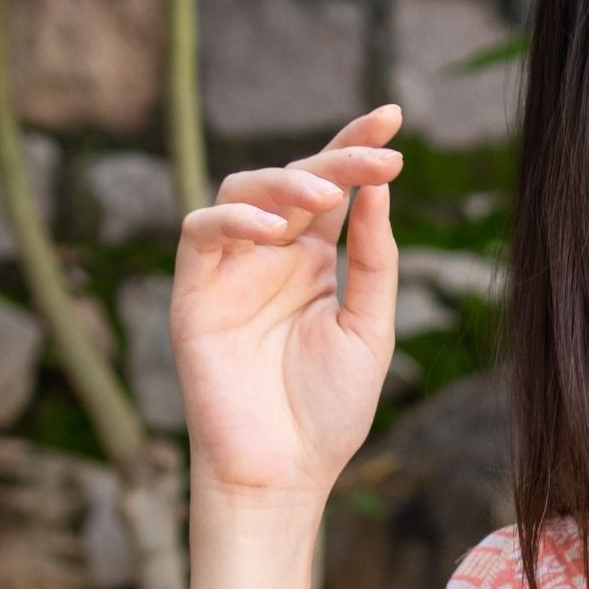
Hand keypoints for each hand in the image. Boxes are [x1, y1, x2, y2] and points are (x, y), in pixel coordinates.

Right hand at [171, 100, 406, 510]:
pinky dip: (233, 218)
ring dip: (286, 183)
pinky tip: (272, 228)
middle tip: (380, 153)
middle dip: (337, 158)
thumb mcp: (369, 330)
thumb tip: (381, 191)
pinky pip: (200, 233)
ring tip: (326, 197)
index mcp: (313, 262)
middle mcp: (270, 256)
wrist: (283, 473)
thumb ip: (373, 261)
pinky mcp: (193, 293)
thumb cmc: (327, 411)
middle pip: (295, 180)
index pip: (335, 189)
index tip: (394, 115)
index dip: (357, 147)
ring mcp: (230, 271)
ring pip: (243, 191)